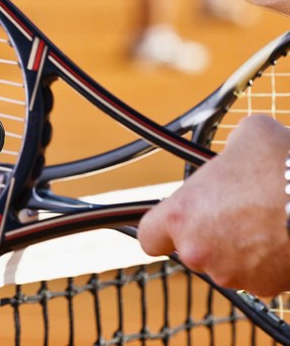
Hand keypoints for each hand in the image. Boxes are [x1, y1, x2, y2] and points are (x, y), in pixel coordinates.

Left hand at [139, 115, 289, 297]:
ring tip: (262, 219)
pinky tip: (279, 236)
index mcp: (181, 214)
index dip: (161, 229)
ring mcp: (232, 274)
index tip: (175, 221)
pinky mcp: (265, 289)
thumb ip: (228, 150)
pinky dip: (265, 261)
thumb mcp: (247, 137)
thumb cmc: (281, 167)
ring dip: (237, 248)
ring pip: (225, 263)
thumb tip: (238, 149)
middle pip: (191, 248)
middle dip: (209, 233)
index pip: (149, 236)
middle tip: (232, 210)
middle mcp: (198, 250)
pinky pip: (256, 275)